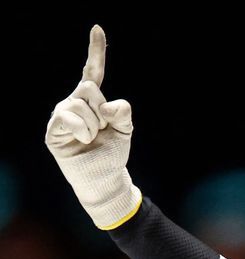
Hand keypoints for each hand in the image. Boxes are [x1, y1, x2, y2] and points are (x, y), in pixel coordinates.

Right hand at [44, 24, 141, 229]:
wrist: (103, 178)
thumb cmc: (112, 153)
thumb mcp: (125, 131)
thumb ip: (123, 113)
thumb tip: (110, 106)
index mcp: (92, 100)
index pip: (93, 72)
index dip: (95, 51)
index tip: (97, 28)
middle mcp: (74, 102)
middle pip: (89, 88)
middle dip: (102, 111)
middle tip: (102, 130)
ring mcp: (62, 114)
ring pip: (81, 103)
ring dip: (94, 125)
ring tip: (92, 138)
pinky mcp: (54, 129)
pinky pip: (69, 117)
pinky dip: (83, 130)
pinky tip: (84, 140)